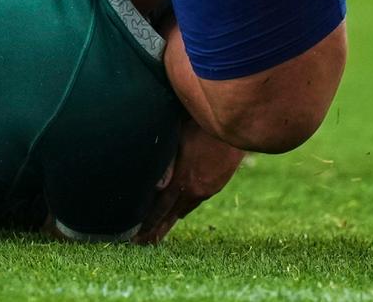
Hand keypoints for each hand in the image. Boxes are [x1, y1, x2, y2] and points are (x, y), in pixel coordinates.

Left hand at [135, 119, 246, 244]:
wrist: (234, 129)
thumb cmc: (201, 127)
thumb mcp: (178, 140)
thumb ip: (166, 162)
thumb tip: (155, 182)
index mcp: (182, 180)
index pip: (160, 208)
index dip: (148, 223)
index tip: (137, 236)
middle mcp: (194, 190)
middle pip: (171, 216)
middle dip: (156, 230)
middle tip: (143, 244)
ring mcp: (207, 189)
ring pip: (185, 209)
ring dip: (171, 219)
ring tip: (159, 232)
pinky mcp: (216, 185)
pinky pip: (196, 200)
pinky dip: (185, 207)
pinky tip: (180, 211)